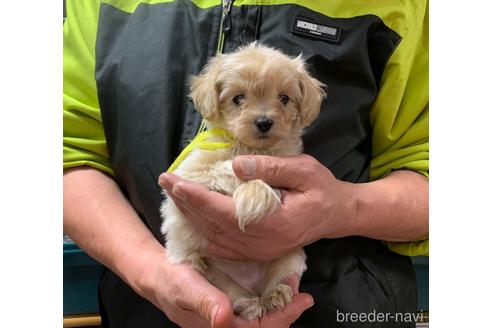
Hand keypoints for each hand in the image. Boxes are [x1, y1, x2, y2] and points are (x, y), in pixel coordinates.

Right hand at [139, 254, 312, 327]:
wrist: (161, 276)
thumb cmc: (170, 283)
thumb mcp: (185, 288)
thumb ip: (204, 302)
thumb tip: (224, 317)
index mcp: (219, 327)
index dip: (282, 318)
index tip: (299, 302)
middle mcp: (229, 324)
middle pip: (266, 326)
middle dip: (287, 312)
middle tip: (304, 296)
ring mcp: (231, 315)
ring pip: (264, 317)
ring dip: (282, 305)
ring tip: (295, 287)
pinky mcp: (232, 304)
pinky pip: (257, 306)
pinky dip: (272, 296)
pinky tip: (280, 284)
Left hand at [159, 154, 353, 260]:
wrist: (335, 215)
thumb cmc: (322, 189)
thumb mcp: (304, 170)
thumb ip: (271, 168)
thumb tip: (236, 165)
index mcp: (274, 222)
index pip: (223, 211)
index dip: (195, 197)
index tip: (173, 181)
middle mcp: (262, 242)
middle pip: (212, 225)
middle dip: (185, 203)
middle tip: (165, 181)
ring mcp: (259, 250)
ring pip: (214, 237)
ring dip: (191, 216)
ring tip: (174, 194)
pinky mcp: (258, 251)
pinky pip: (222, 246)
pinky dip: (203, 231)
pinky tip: (193, 217)